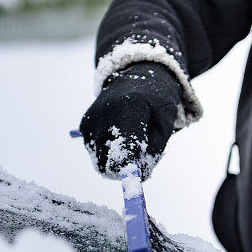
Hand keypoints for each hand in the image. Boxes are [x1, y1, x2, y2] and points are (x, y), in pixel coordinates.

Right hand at [79, 62, 180, 179]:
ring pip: (100, 159)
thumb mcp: (167, 120)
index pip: (124, 145)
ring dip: (117, 161)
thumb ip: (155, 148)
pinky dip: (108, 152)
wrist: (137, 72)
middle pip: (108, 159)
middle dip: (124, 168)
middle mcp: (105, 112)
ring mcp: (92, 118)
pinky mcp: (85, 123)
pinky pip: (95, 151)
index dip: (128, 167)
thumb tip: (139, 174)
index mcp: (130, 106)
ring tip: (133, 142)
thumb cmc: (157, 98)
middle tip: (141, 162)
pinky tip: (121, 136)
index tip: (135, 179)